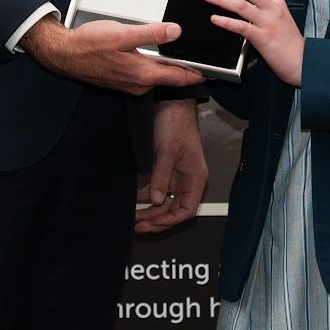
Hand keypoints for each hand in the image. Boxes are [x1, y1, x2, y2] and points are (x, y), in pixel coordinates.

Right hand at [22, 16, 203, 94]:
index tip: (215, 69)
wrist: (64, 54)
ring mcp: (130, 83)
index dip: (199, 73)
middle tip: (201, 54)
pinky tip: (153, 51)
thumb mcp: (122, 33)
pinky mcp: (122, 79)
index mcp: (143, 74)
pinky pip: (145, 73)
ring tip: (180, 50)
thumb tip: (176, 31)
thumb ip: (151, 33)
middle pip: (171, 76)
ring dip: (169, 64)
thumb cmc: (90, 44)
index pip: (180, 77)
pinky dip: (154, 64)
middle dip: (186, 66)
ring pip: (158, 74)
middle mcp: (140, 83)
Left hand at [135, 98, 206, 233]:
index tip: (152, 224)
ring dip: (150, 210)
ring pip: (165, 201)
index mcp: (196, 177)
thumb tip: (156, 200)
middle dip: (156, 219)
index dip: (169, 221)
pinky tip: (134, 201)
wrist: (171, 102)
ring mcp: (177, 175)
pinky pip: (158, 189)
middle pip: (174, 209)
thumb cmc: (176, 123)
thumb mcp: (167, 151)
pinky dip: (146, 196)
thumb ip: (162, 176)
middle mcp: (188, 179)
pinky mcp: (166, 168)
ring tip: (134, 218)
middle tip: (137, 226)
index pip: (186, 210)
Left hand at [205, 0, 303, 86]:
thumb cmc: (290, 44)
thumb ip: (265, 11)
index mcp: (277, 4)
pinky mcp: (262, 37)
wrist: (302, 61)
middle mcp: (273, 10)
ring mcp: (268, 23)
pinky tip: (216, 19)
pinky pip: (241, 26)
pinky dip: (226, 21)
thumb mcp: (281, 20)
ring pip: (241, 5)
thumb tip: (245, 5)